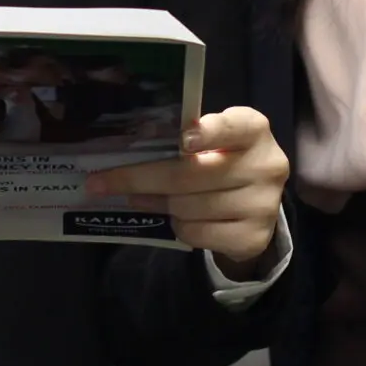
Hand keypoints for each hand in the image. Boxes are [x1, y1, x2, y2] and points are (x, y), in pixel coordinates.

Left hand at [83, 107, 288, 270]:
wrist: (257, 202)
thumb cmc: (223, 158)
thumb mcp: (212, 138)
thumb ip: (185, 136)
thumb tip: (134, 147)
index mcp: (253, 130)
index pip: (232, 128)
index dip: (208, 132)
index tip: (183, 139)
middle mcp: (265, 166)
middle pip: (191, 174)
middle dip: (139, 179)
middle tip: (101, 182)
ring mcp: (262, 205)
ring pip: (188, 206)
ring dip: (157, 203)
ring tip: (139, 197)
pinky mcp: (253, 237)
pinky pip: (196, 233)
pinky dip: (178, 225)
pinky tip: (176, 216)